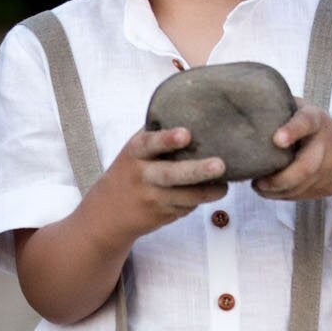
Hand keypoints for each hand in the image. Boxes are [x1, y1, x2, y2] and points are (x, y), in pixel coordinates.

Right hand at [89, 126, 228, 243]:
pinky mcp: (160, 215)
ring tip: (224, 186)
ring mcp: (151, 198)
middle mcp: (142, 175)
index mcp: (136, 152)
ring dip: (207, 192)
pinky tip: (209, 193)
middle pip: (170, 174)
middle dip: (196, 170)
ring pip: (183, 197)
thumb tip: (197, 114)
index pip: (150, 143)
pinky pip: (185, 207)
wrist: (107, 212)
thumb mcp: (136, 150)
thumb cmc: (131, 170)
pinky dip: (199, 201)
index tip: (186, 134)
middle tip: (219, 165)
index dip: (167, 139)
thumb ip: (158, 134)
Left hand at [253, 104, 331, 203]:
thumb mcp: (304, 112)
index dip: (292, 130)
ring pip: (299, 187)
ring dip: (275, 191)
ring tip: (257, 185)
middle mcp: (323, 146)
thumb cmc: (314, 130)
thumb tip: (246, 104)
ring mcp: (324, 169)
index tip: (277, 139)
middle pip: (305, 167)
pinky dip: (279, 196)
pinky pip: (297, 195)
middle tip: (258, 182)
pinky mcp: (320, 187)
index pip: (306, 122)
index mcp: (315, 121)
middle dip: (280, 179)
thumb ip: (282, 109)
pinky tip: (266, 190)